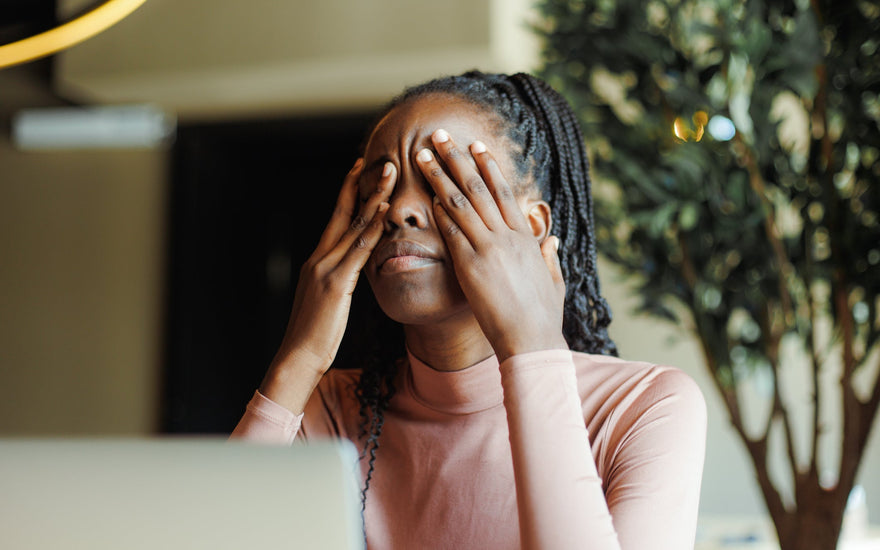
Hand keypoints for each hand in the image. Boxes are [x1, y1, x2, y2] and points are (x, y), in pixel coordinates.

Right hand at [260, 158, 395, 411]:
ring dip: (373, 197)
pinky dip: (371, 228)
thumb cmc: (313, 336)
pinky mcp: (336, 283)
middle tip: (380, 160)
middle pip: (342, 213)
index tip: (360, 171)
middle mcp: (320, 258)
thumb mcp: (327, 302)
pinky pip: (358, 249)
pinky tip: (383, 211)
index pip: (336, 220)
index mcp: (317, 262)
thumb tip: (350, 272)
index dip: (348, 194)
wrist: (296, 358)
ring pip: (352, 225)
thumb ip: (338, 281)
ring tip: (389, 174)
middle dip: (361, 184)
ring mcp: (326, 268)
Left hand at [416, 129, 566, 361]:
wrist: (531, 341)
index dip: (488, 167)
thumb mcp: (554, 281)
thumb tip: (552, 240)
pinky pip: (451, 232)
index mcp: (526, 238)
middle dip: (457, 159)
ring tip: (421, 155)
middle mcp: (507, 236)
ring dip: (439, 176)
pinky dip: (439, 212)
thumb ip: (549, 257)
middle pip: (478, 187)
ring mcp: (488, 248)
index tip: (476, 147)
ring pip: (460, 203)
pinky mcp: (471, 266)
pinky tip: (425, 196)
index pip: (504, 193)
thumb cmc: (542, 317)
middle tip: (440, 136)